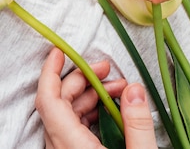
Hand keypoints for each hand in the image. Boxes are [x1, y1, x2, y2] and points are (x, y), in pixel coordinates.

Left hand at [36, 48, 157, 148]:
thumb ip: (138, 124)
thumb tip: (135, 90)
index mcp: (72, 146)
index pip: (49, 101)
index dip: (51, 72)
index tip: (59, 52)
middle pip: (60, 103)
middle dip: (83, 80)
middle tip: (108, 70)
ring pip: (66, 117)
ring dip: (90, 97)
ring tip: (120, 91)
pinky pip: (71, 130)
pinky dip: (89, 113)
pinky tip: (111, 111)